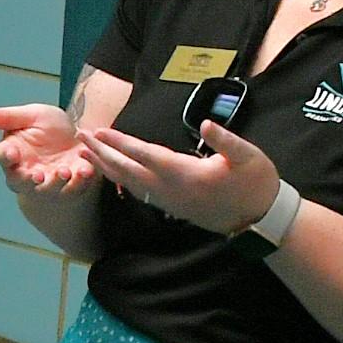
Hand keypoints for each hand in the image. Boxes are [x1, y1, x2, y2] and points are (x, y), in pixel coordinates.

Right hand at [0, 104, 94, 194]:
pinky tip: (85, 170)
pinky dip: (79, 182)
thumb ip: (7, 117)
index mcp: (13, 154)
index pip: (2, 157)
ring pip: (46, 190)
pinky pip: (73, 190)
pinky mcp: (71, 188)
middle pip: (19, 182)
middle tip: (37, 175)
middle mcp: (26, 173)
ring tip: (63, 171)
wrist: (80, 138)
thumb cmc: (49, 128)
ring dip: (54, 183)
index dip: (6, 157)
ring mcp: (48, 184)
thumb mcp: (32, 115)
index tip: (12, 153)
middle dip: (27, 180)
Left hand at [80, 117, 281, 235]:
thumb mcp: (248, 156)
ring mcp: (170, 201)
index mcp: (187, 174)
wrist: (260, 218)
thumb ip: (225, 140)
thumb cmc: (256, 182)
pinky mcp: (172, 207)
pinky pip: (139, 193)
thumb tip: (206, 123)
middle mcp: (172, 190)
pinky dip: (121, 181)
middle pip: (128, 171)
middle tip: (81, 137)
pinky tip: (112, 173)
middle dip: (103, 154)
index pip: (147, 156)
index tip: (101, 132)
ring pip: (130, 185)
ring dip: (107, 168)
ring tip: (87, 154)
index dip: (122, 143)